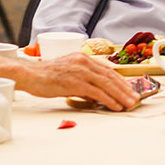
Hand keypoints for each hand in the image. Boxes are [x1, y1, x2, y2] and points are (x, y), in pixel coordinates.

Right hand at [24, 53, 139, 110]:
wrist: (29, 74)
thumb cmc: (45, 76)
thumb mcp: (68, 75)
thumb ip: (84, 83)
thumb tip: (96, 96)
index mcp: (83, 58)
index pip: (107, 70)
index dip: (121, 80)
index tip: (130, 89)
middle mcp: (84, 61)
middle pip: (110, 76)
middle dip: (125, 89)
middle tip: (135, 99)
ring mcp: (80, 71)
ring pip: (106, 84)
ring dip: (121, 95)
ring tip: (130, 104)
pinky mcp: (74, 82)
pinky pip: (96, 92)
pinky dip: (108, 99)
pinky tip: (115, 106)